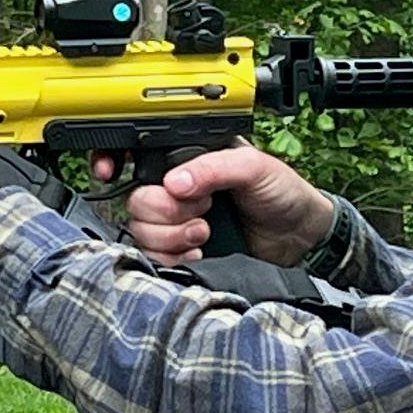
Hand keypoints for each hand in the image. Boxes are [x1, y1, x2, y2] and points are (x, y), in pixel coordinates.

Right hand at [92, 142, 333, 267]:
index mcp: (187, 158)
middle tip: (200, 210)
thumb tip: (175, 182)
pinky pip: (155, 257)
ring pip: (141, 231)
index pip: (135, 155)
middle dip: (165, 210)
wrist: (300, 236)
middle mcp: (176, 189)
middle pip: (136, 200)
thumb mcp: (253, 167)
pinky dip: (174, 257)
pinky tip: (199, 251)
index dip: (115, 162)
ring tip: (204, 232)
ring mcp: (177, 222)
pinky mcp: (182, 250)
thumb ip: (214, 168)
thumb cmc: (283, 192)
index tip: (113, 172)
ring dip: (172, 235)